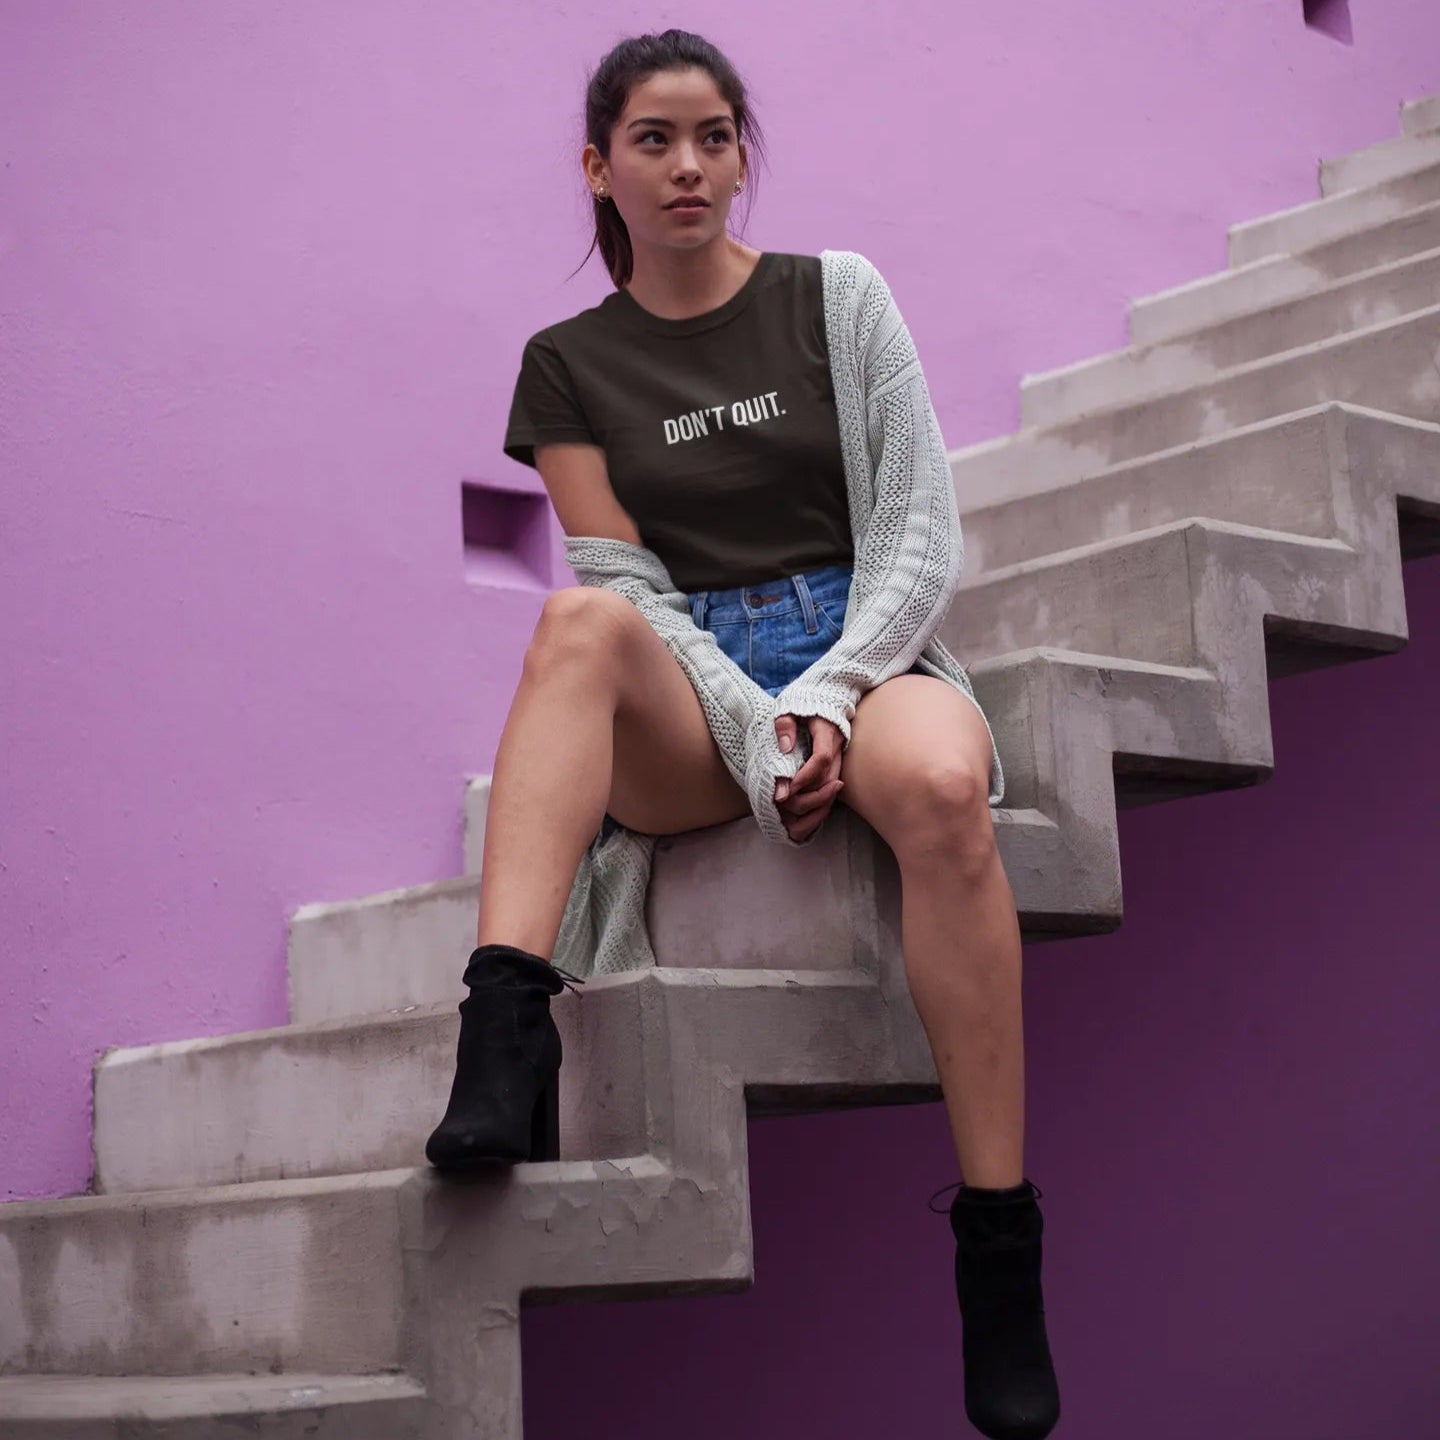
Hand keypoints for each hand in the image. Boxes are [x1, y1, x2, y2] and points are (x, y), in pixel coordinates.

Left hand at [773, 713, 844, 842]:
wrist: (824, 696)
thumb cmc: (803, 702)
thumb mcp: (789, 707)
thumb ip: (785, 724)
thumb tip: (785, 748)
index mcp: (827, 731)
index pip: (821, 758)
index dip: (805, 776)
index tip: (786, 788)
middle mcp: (836, 747)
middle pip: (827, 778)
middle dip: (806, 794)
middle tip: (783, 801)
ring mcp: (839, 756)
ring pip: (831, 786)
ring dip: (812, 799)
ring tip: (789, 807)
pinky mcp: (836, 763)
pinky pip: (830, 786)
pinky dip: (817, 798)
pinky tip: (799, 804)